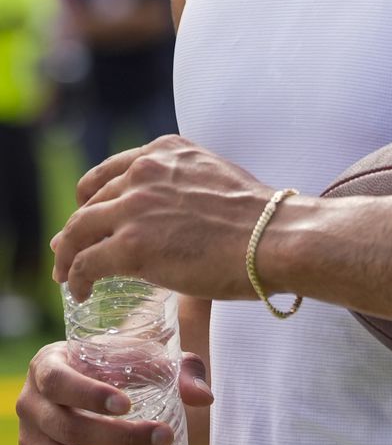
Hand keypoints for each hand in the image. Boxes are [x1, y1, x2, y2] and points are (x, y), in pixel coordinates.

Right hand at [16, 341, 213, 444]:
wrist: (88, 381)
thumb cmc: (114, 362)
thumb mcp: (137, 354)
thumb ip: (174, 368)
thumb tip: (205, 396)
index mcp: (46, 368)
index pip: (59, 383)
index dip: (89, 395)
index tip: (127, 404)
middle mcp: (31, 409)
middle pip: (68, 432)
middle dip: (119, 440)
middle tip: (165, 438)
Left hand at [51, 134, 273, 300]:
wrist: (271, 236)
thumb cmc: (256, 217)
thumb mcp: (213, 177)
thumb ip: (183, 185)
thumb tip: (172, 215)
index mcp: (164, 150)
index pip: (110, 172)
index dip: (92, 199)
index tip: (89, 218)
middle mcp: (143, 171)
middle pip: (90, 202)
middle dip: (76, 230)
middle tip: (70, 253)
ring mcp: (134, 207)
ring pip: (77, 231)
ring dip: (68, 256)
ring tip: (67, 277)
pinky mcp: (130, 245)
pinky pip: (85, 263)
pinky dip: (76, 280)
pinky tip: (81, 293)